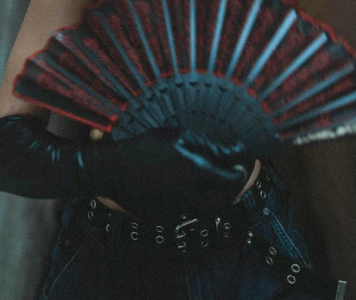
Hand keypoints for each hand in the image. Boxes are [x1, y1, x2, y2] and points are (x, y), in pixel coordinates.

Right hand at [90, 126, 249, 222]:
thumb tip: (233, 152)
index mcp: (197, 173)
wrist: (115, 170)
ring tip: (211, 180)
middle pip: (224, 200)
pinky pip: (189, 211)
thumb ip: (209, 146)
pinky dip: (194, 200)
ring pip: (208, 209)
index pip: (232, 180)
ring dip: (215, 197)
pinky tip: (186, 186)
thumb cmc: (147, 146)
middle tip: (230, 174)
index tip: (240, 163)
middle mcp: (192, 196)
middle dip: (232, 188)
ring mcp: (180, 210)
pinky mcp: (168, 218)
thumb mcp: (179, 137)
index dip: (240, 171)